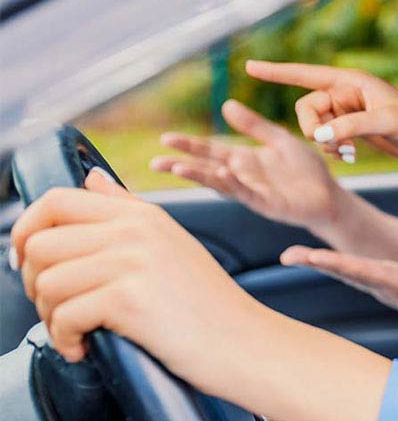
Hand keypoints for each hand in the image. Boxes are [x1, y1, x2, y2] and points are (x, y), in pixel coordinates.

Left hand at [11, 169, 268, 390]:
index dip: (24, 231)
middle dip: (35, 284)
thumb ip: (126, 208)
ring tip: (73, 331)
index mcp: (141, 214)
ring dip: (50, 317)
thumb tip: (92, 179)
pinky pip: (64, 316)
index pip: (55, 201)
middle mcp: (135, 231)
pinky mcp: (129, 299)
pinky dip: (65, 340)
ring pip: (46, 282)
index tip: (26, 262)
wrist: (245, 341)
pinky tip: (84, 347)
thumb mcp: (170, 242)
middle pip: (40, 244)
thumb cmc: (207, 302)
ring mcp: (133, 262)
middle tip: (58, 308)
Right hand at [150, 99, 345, 229]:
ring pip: (221, 183)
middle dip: (182, 164)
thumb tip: (226, 104)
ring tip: (178, 167)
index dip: (189, 145)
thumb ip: (254, 125)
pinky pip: (247, 192)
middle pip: (207, 168)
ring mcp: (253, 191)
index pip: (211, 151)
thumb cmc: (304, 169)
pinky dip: (234, 184)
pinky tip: (221, 173)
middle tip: (155, 161)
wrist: (328, 194)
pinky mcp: (268, 203)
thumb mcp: (278, 139)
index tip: (165, 139)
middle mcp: (244, 176)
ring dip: (200, 176)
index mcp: (244, 160)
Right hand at [245, 60, 397, 182]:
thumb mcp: (386, 123)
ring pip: (314, 126)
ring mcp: (346, 111)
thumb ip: (350, 126)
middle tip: (333, 146)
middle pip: (307, 108)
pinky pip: (326, 138)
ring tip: (349, 154)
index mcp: (352, 80)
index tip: (249, 67)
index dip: (277, 72)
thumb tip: (317, 136)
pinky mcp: (350, 128)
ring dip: (325, 142)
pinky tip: (351, 156)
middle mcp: (345, 92)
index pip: (307, 74)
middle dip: (313, 129)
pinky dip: (333, 148)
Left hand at [280, 246, 397, 336]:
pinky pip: (352, 272)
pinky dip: (333, 265)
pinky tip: (319, 260)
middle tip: (287, 255)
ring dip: (319, 264)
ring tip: (294, 256)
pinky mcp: (382, 284)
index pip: (360, 270)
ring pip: (345, 273)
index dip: (337, 263)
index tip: (313, 257)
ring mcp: (380, 286)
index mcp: (396, 282)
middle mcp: (382, 286)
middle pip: (344, 272)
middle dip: (316, 263)